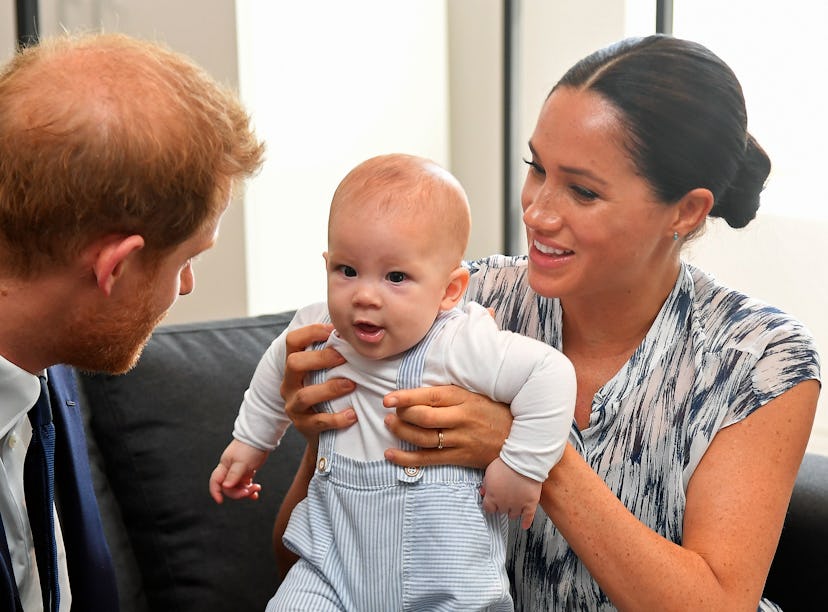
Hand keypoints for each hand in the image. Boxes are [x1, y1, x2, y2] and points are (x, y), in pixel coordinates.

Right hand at [209, 439, 266, 502]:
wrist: (261, 437)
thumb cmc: (250, 448)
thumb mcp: (242, 462)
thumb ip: (233, 475)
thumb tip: (225, 487)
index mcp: (225, 466)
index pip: (215, 481)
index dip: (215, 491)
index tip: (220, 501)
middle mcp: (230, 470)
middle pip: (228, 488)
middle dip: (238, 492)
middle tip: (250, 491)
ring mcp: (238, 471)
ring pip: (238, 487)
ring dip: (246, 491)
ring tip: (256, 488)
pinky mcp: (247, 471)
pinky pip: (246, 484)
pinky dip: (250, 489)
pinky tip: (256, 492)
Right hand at [281, 323, 356, 441]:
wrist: (321, 434)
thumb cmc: (328, 394)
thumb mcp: (325, 373)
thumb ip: (334, 353)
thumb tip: (356, 329)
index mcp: (294, 366)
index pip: (293, 341)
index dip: (311, 332)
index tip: (334, 330)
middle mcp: (289, 384)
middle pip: (294, 363)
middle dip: (320, 358)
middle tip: (344, 357)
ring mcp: (293, 406)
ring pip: (305, 395)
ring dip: (330, 388)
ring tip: (352, 385)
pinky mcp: (303, 426)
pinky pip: (318, 421)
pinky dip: (337, 418)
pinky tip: (353, 414)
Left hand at [382, 385, 511, 468]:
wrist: (520, 438)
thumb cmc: (494, 412)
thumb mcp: (474, 395)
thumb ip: (449, 395)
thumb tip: (418, 392)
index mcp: (463, 398)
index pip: (430, 396)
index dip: (406, 397)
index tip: (388, 399)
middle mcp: (461, 418)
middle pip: (423, 418)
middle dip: (401, 415)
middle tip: (389, 413)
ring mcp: (461, 440)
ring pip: (423, 438)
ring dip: (401, 432)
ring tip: (389, 426)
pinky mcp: (461, 457)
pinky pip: (428, 460)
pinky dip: (407, 458)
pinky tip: (391, 454)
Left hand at [481, 457, 540, 528]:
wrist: (523, 461)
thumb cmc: (506, 464)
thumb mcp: (489, 472)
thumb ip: (486, 484)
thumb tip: (483, 492)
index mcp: (492, 497)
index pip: (488, 509)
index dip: (490, 505)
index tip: (492, 504)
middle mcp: (504, 503)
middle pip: (501, 511)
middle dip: (502, 505)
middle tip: (505, 499)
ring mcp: (518, 504)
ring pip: (513, 515)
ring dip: (513, 511)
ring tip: (514, 506)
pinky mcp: (530, 503)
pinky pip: (528, 517)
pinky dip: (526, 522)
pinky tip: (525, 525)